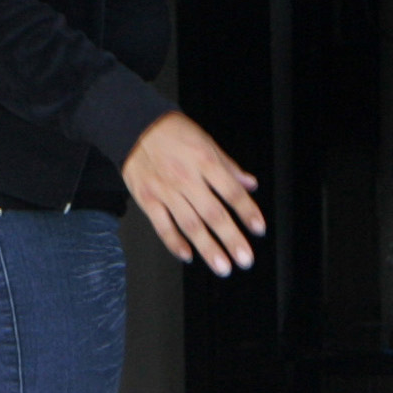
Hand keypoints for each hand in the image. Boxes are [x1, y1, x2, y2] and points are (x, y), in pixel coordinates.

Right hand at [122, 112, 264, 275]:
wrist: (134, 126)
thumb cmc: (172, 132)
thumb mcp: (207, 141)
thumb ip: (229, 166)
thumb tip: (250, 184)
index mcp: (205, 162)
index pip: (232, 191)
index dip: (247, 212)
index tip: (258, 229)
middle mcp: (187, 179)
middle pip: (213, 214)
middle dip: (231, 239)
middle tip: (244, 259)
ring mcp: (166, 191)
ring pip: (190, 225)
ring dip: (208, 248)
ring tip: (222, 266)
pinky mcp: (148, 199)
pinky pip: (163, 226)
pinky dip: (175, 243)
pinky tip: (188, 255)